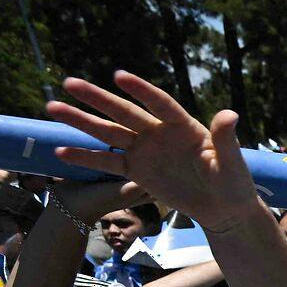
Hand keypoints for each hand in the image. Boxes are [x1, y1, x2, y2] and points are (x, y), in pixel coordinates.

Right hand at [46, 72, 262, 231]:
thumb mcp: (231, 164)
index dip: (141, 90)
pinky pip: (108, 162)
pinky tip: (60, 151)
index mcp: (184, 127)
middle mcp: (160, 133)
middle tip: (68, 82)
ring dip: (81, 121)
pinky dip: (86, 157)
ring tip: (52, 107)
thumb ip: (225, 139)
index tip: (119, 76)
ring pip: (109, 133)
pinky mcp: (137, 171)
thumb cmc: (233, 184)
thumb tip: (229, 114)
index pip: (160, 103)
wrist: (223, 210)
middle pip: (124, 112)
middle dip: (97, 98)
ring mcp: (145, 151)